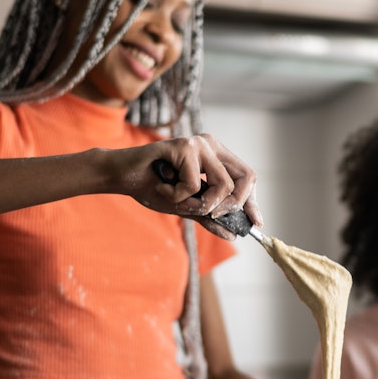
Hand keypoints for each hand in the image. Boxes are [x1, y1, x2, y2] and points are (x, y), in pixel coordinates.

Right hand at [108, 133, 261, 237]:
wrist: (122, 176)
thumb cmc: (153, 187)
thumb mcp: (186, 207)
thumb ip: (210, 218)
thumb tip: (233, 235)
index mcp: (217, 156)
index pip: (248, 177)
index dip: (253, 201)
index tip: (255, 222)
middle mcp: (212, 145)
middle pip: (246, 178)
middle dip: (231, 205)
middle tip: (209, 213)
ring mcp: (199, 144)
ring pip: (223, 185)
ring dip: (199, 204)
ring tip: (177, 200)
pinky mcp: (183, 146)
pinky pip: (194, 185)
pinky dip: (177, 196)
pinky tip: (162, 188)